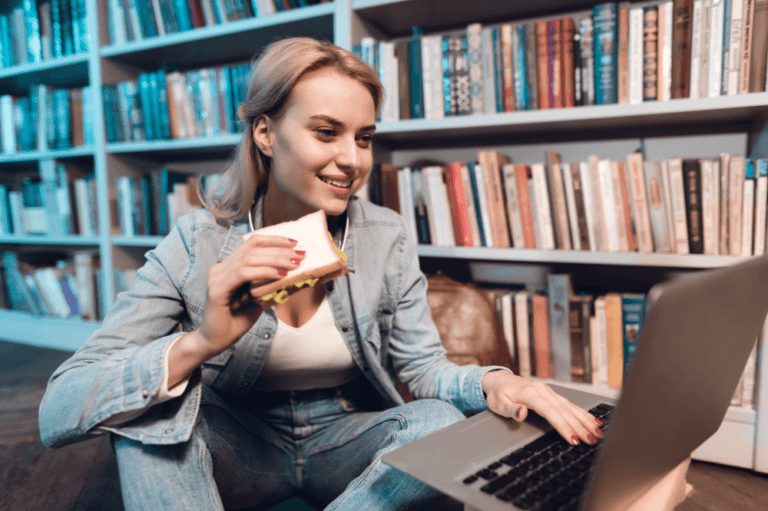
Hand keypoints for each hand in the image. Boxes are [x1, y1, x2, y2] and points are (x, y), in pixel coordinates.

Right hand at [191, 234, 305, 356]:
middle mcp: (221, 268)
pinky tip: (279, 275)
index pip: (252, 243)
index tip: (294, 242)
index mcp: (230, 267)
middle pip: (253, 248)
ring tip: (294, 264)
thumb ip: (272, 285)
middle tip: (301, 255)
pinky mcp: (217, 289)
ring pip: (249, 258)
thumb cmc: (236, 321)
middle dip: (280, 250)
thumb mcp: (260, 299)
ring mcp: (217, 277)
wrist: (215, 341)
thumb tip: (296, 275)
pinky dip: (264, 272)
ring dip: (276, 259)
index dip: (274, 240)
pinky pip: (243, 273)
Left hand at [481, 370, 604, 445]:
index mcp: (530, 393)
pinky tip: (594, 421)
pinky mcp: (553, 395)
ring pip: (571, 408)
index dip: (563, 426)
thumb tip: (522, 413)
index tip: (573, 439)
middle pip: (564, 411)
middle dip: (580, 426)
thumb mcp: (498, 404)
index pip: (550, 412)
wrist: (500, 380)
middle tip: (592, 440)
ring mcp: (549, 392)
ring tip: (598, 433)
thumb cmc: (498, 394)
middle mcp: (543, 391)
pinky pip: (570, 405)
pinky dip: (583, 414)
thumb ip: (510, 409)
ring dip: (585, 421)